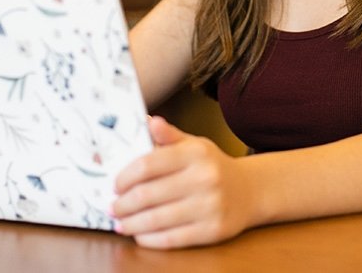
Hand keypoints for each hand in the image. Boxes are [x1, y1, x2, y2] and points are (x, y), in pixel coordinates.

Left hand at [111, 116, 254, 248]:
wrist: (249, 191)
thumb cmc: (211, 167)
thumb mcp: (194, 145)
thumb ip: (168, 135)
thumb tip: (148, 121)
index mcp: (196, 153)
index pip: (148, 164)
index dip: (124, 177)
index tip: (114, 185)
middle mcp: (205, 178)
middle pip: (148, 194)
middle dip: (123, 204)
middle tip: (112, 207)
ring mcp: (210, 206)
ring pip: (157, 219)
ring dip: (131, 224)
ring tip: (120, 223)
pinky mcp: (212, 230)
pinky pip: (171, 239)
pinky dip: (149, 239)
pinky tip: (139, 235)